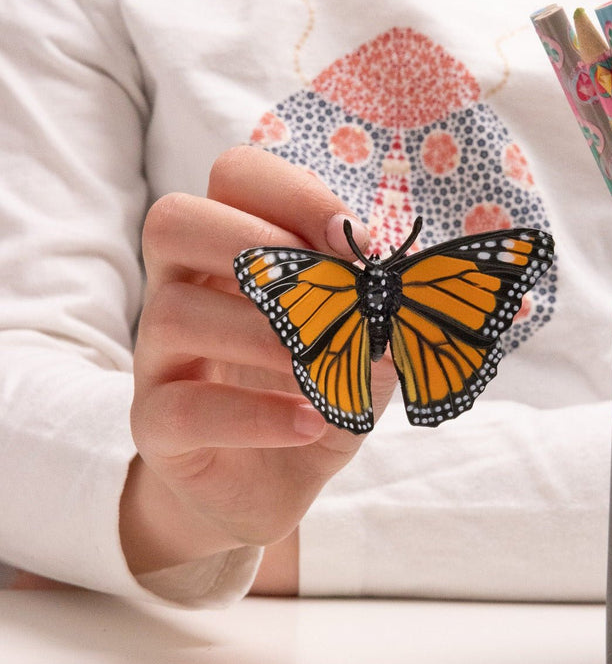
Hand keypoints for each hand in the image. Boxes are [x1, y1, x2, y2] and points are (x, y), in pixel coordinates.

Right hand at [122, 146, 396, 583]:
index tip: (354, 240)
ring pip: (176, 313)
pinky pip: (184, 409)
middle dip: (258, 245)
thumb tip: (403, 273)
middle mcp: (184, 291)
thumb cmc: (314, 400)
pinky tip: (310, 423)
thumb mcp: (363, 350)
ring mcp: (159, 358)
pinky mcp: (156, 425)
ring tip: (322, 369)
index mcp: (233, 255)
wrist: (267, 485)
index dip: (292, 192)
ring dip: (266, 336)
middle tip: (328, 295)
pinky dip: (257, 415)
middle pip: (175, 221)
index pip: (234, 178)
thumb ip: (381, 311)